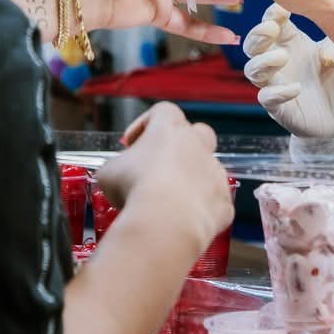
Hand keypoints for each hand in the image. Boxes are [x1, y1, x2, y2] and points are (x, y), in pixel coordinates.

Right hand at [100, 103, 232, 254]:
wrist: (164, 222)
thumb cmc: (135, 189)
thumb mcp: (109, 172)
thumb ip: (119, 166)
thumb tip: (118, 176)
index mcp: (170, 129)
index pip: (162, 111)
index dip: (145, 125)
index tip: (132, 143)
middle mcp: (197, 145)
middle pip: (199, 133)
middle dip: (182, 146)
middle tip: (161, 165)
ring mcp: (215, 173)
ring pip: (208, 170)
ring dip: (192, 181)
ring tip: (169, 201)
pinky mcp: (223, 202)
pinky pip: (214, 202)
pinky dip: (200, 210)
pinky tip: (182, 221)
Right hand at [242, 5, 333, 137]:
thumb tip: (327, 55)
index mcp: (292, 42)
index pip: (273, 22)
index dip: (273, 14)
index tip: (283, 9)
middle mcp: (278, 60)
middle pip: (253, 44)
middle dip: (257, 34)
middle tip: (270, 28)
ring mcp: (276, 84)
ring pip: (252, 70)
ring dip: (263, 61)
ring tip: (282, 57)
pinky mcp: (279, 107)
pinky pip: (267, 98)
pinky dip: (277, 92)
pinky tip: (295, 88)